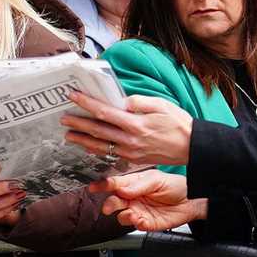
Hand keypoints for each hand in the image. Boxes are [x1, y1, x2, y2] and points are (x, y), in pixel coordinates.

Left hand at [61, 92, 192, 166]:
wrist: (192, 147)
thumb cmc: (178, 123)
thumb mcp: (160, 104)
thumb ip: (138, 101)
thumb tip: (120, 101)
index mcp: (136, 124)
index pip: (104, 112)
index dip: (86, 103)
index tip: (73, 96)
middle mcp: (130, 141)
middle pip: (98, 131)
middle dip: (78, 123)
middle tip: (63, 118)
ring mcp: (131, 153)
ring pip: (100, 146)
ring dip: (82, 140)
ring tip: (69, 135)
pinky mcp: (133, 160)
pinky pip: (110, 154)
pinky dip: (96, 150)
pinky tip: (88, 147)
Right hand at [93, 170, 203, 231]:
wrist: (191, 201)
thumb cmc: (175, 186)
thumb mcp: (157, 180)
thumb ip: (139, 185)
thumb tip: (122, 189)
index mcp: (133, 184)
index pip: (115, 184)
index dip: (103, 185)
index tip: (94, 187)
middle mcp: (133, 198)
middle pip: (114, 202)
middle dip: (110, 204)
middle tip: (110, 206)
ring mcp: (138, 211)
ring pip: (121, 216)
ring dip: (124, 216)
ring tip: (132, 213)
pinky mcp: (146, 223)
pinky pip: (136, 226)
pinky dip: (137, 224)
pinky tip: (141, 220)